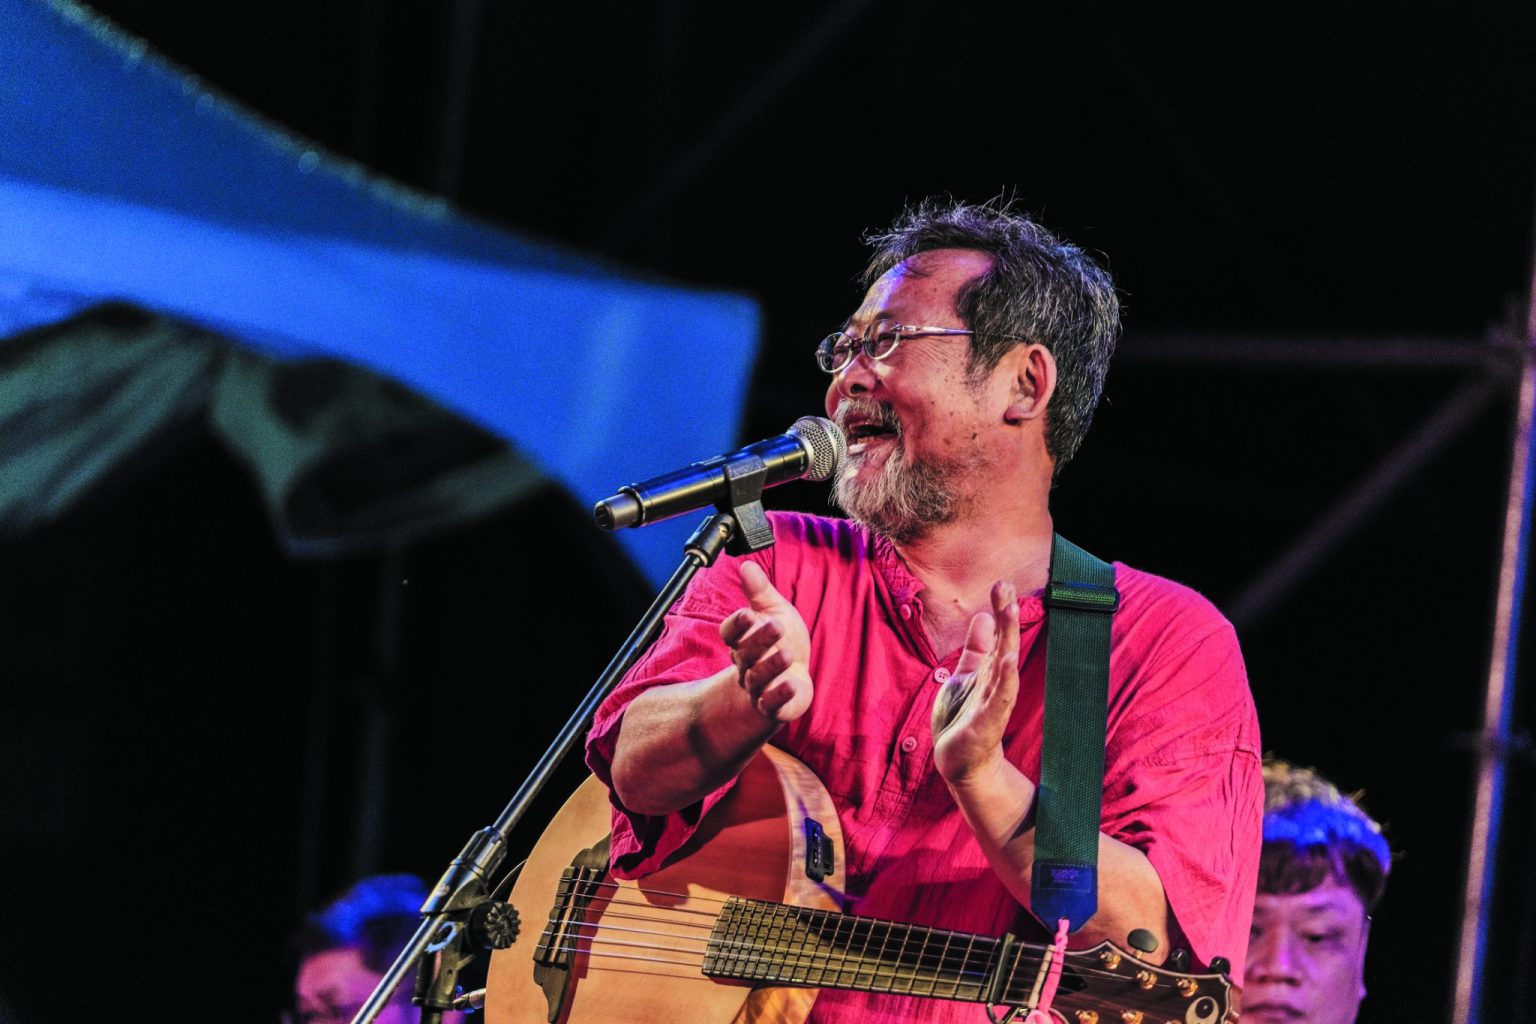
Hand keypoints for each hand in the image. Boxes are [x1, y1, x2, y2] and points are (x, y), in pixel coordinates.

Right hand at [719, 561, 812, 722]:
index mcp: (743, 640)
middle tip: (777, 625)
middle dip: (759, 639)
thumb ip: (760, 591)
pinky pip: (771, 703)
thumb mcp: (774, 612)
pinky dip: (780, 695)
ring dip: (771, 666)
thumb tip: (746, 565)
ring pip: (757, 677)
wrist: (793, 680)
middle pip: (745, 653)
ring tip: (787, 654)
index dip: (736, 624)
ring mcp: (758, 687)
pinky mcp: (773, 706)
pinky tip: (792, 684)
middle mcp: (746, 664)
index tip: (748, 613)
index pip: (730, 632)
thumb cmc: (783, 642)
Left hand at [932, 581, 1020, 785]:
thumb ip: (975, 648)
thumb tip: (982, 616)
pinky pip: (998, 698)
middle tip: (1007, 587)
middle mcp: (995, 682)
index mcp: (989, 670)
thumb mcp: (965, 675)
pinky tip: (1009, 660)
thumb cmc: (963, 718)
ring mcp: (993, 702)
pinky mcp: (986, 723)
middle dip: (1006, 616)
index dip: (1000, 610)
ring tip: (1009, 612)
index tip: (1003, 583)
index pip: (997, 635)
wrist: (960, 762)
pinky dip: (1004, 679)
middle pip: (1003, 644)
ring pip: (1002, 666)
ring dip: (1007, 639)